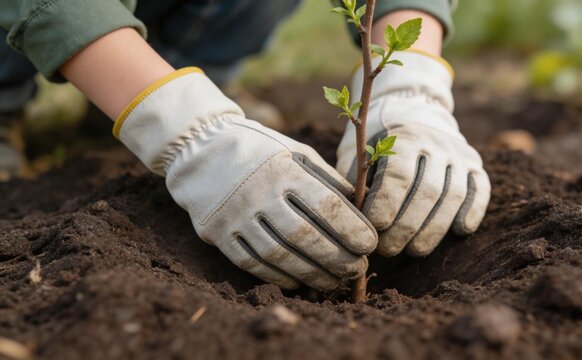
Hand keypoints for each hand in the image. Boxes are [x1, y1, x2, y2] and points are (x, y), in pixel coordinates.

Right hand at [116, 68, 376, 289]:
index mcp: (283, 169)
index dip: (352, 229)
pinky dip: (280, 277)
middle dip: (338, 258)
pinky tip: (301, 282)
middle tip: (358, 269)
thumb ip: (328, 180)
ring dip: (313, 274)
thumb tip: (361, 213)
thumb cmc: (262, 151)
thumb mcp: (297, 153)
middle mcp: (258, 193)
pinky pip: (253, 263)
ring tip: (335, 282)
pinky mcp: (218, 234)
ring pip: (280, 255)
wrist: (201, 149)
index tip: (370, 244)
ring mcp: (235, 216)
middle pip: (305, 236)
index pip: (326, 205)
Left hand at [336, 52, 489, 256]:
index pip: (398, 176)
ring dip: (433, 229)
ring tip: (413, 250)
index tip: (372, 230)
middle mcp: (435, 142)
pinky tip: (457, 232)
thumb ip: (359, 185)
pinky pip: (480, 191)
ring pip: (452, 196)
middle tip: (387, 250)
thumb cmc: (377, 149)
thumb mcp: (361, 157)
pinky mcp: (477, 165)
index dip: (386, 207)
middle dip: (405, 227)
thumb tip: (355, 223)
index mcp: (403, 136)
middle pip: (426, 191)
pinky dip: (472, 213)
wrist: (414, 114)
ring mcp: (459, 153)